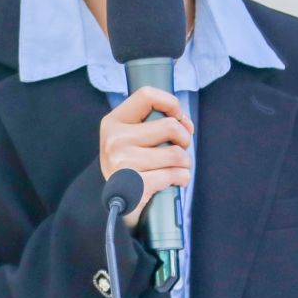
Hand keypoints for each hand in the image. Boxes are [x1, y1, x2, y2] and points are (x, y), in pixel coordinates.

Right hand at [99, 87, 192, 225]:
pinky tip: (175, 180)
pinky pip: (174, 174)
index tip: (178, 117)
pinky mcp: (135, 184)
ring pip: (176, 153)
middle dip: (184, 138)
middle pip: (169, 126)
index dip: (171, 103)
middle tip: (179, 148)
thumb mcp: (130, 138)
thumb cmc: (130, 164)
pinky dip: (182, 178)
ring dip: (184, 162)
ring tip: (177, 167)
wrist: (113, 202)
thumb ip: (154, 123)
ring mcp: (123, 162)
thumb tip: (184, 123)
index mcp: (114, 122)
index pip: (146, 95)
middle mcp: (115, 139)